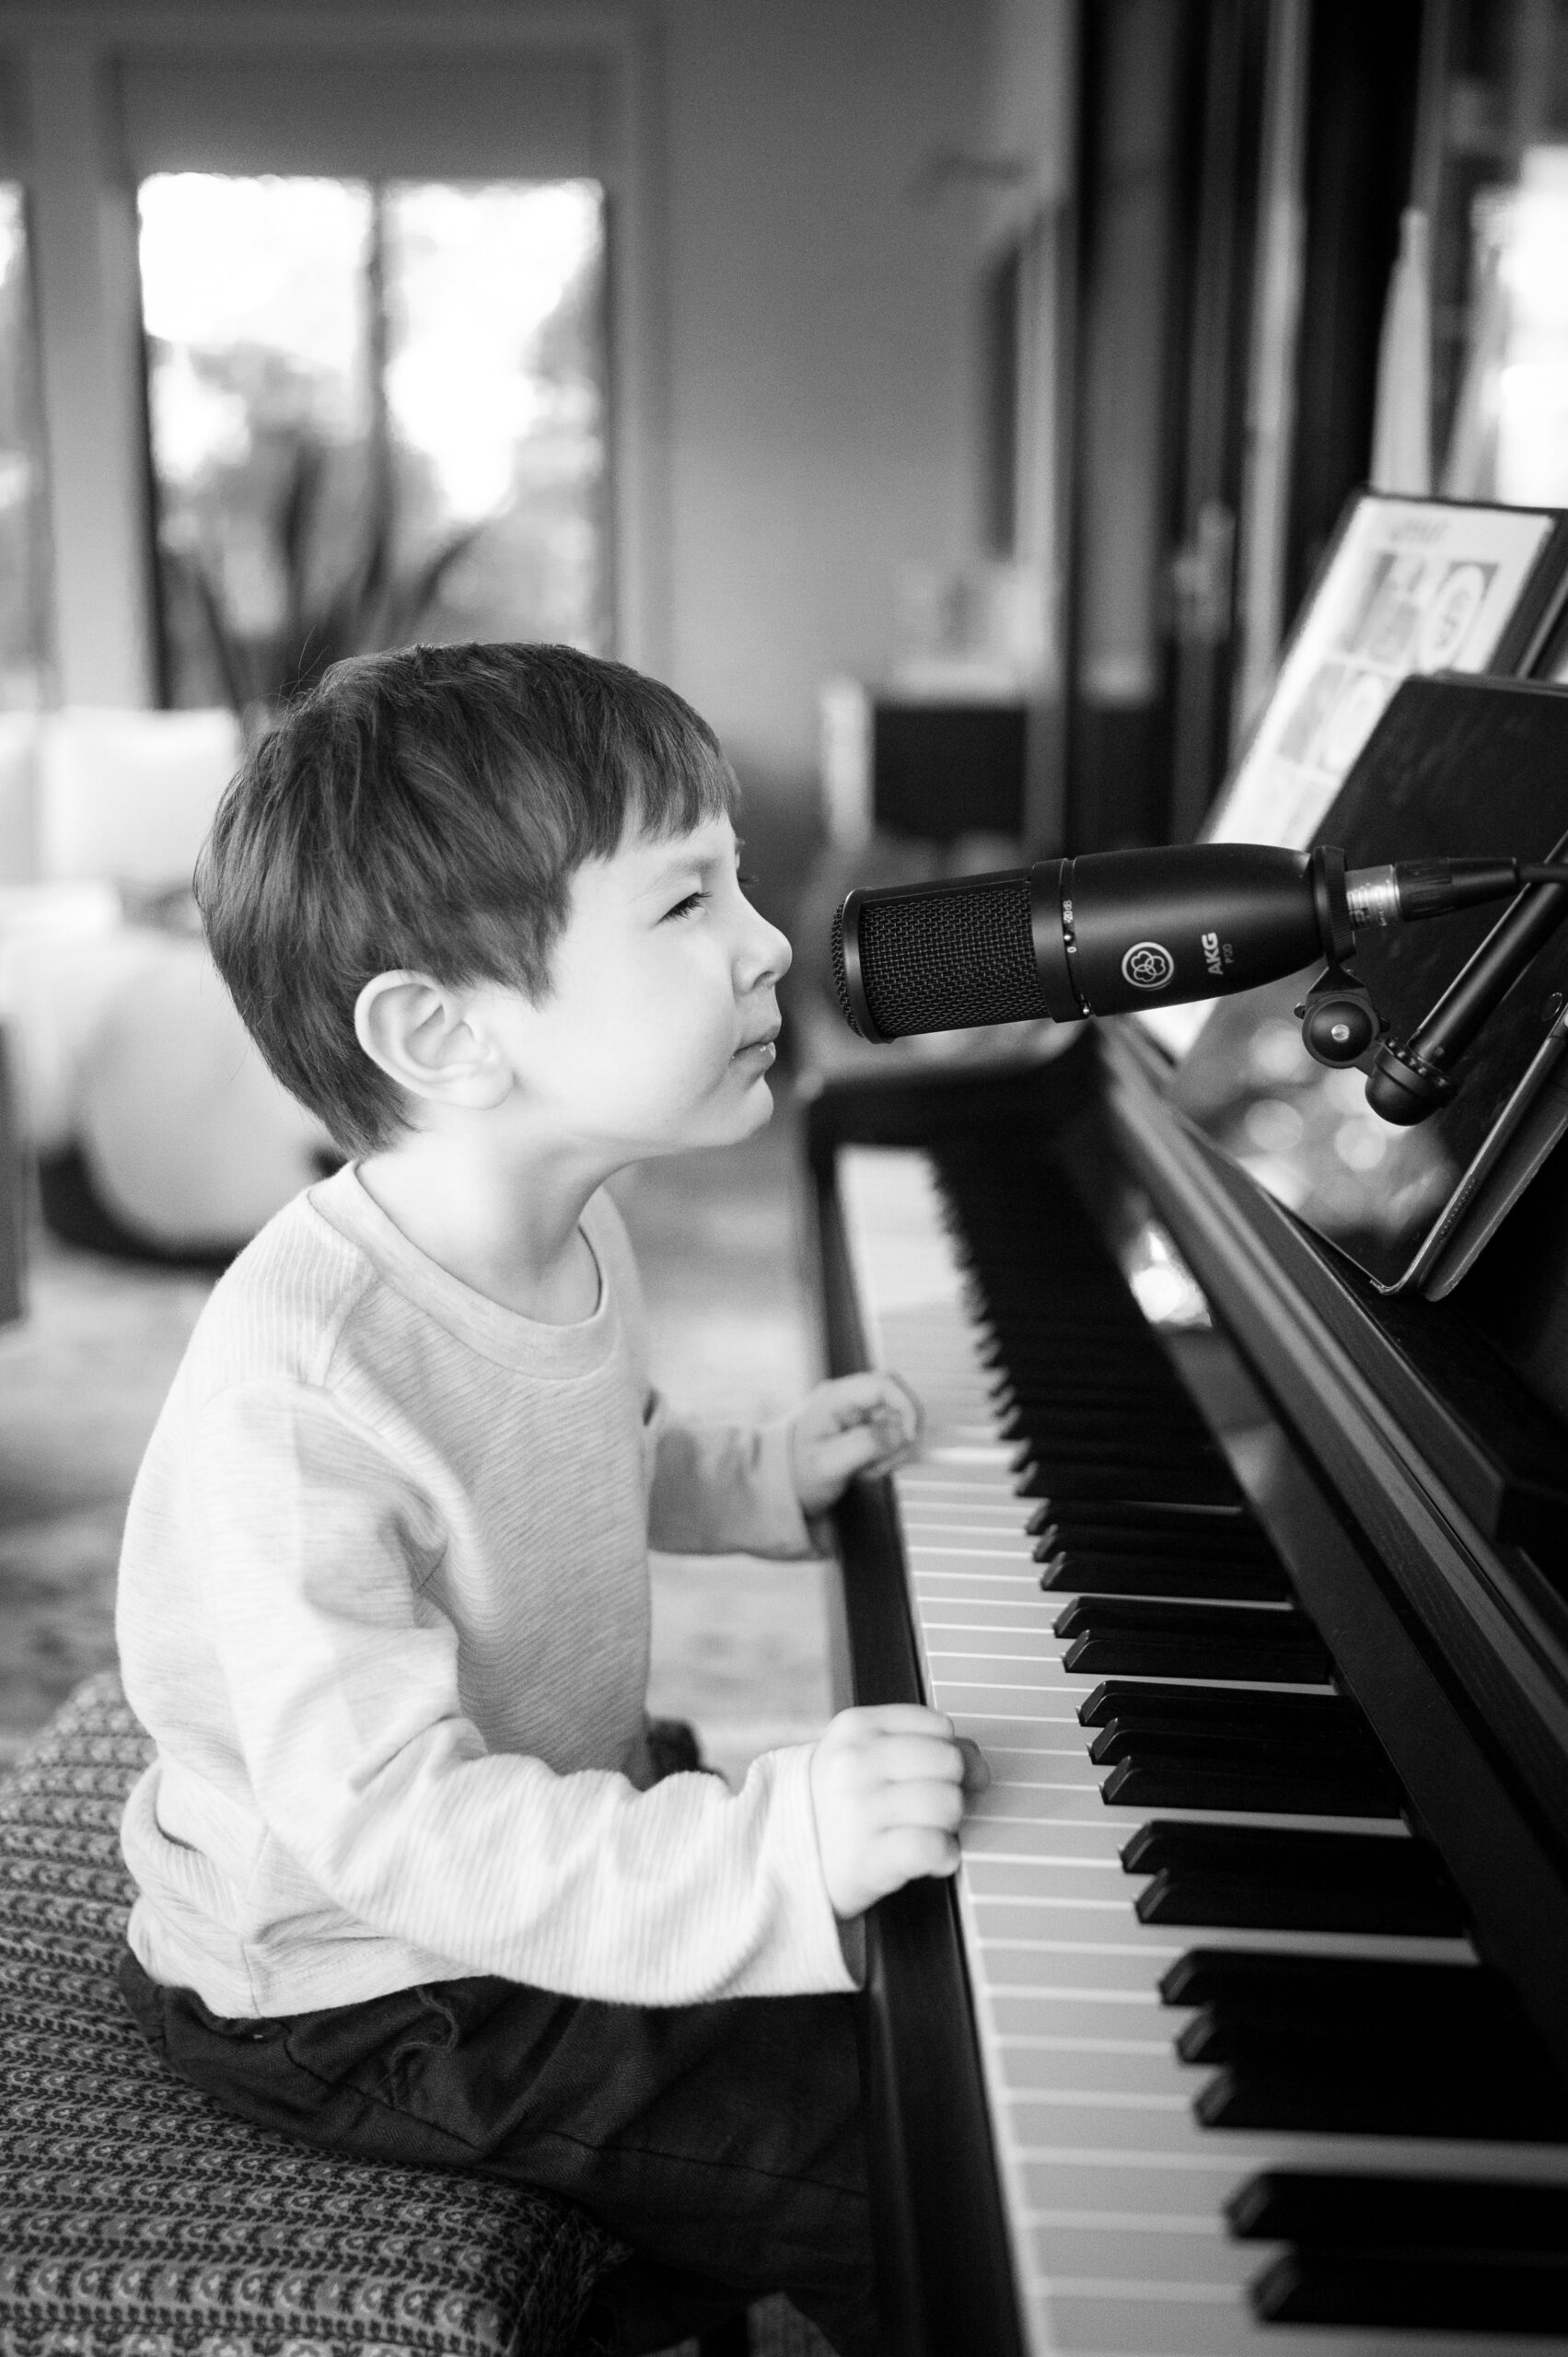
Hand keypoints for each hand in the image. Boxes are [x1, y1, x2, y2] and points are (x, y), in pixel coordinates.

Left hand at [789, 1372, 922, 1515]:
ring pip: (898, 1420)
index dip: (905, 1406)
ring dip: (895, 1449)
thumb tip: (901, 1433)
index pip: (884, 1384)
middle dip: (901, 1434)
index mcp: (835, 1397)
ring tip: (870, 1469)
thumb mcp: (829, 1463)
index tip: (909, 1437)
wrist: (785, 1483)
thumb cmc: (797, 1472)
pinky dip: (890, 1455)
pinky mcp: (866, 1427)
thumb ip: (865, 1445)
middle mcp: (848, 1398)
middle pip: (897, 1400)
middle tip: (888, 1462)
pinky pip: (893, 1435)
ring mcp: (858, 1412)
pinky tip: (869, 1468)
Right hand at [808, 1704, 989, 1919]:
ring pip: (948, 1804)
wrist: (784, 1860)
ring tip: (924, 1831)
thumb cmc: (838, 1806)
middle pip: (949, 1763)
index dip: (949, 1753)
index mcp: (855, 1727)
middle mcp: (854, 1762)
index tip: (934, 1775)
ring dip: (948, 1825)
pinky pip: (935, 1848)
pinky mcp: (867, 1858)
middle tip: (928, 1808)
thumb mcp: (865, 1758)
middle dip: (951, 1788)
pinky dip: (944, 1857)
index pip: (939, 1726)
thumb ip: (924, 1748)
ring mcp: (859, 1809)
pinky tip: (928, 1857)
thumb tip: (979, 1766)